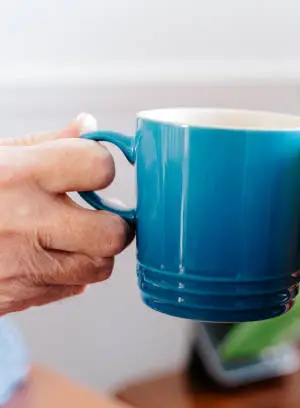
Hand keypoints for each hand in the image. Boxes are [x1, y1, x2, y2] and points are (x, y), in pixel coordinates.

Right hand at [0, 114, 131, 315]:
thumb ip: (45, 142)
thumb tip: (90, 127)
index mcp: (18, 175)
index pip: (99, 167)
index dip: (101, 167)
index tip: (90, 170)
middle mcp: (24, 222)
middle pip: (113, 233)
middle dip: (112, 223)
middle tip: (95, 214)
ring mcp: (19, 265)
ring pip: (98, 268)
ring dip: (92, 252)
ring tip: (68, 236)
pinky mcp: (12, 297)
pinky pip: (68, 289)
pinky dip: (66, 275)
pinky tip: (43, 256)